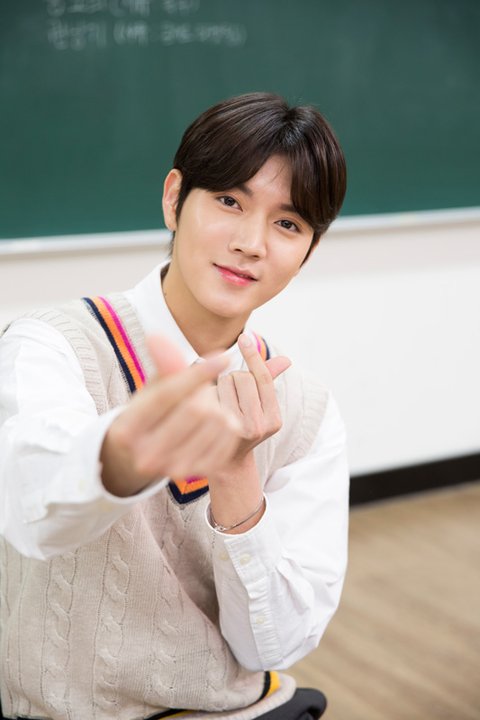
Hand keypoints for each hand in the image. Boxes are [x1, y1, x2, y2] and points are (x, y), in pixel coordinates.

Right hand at [100, 335, 240, 496]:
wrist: (142, 459)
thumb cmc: (148, 416)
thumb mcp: (149, 391)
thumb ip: (160, 367)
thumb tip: (157, 336)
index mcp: (128, 430)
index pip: (168, 394)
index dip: (198, 372)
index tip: (224, 355)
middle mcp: (147, 456)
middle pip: (196, 409)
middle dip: (206, 390)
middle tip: (204, 389)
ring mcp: (173, 470)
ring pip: (217, 422)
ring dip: (220, 405)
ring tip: (208, 406)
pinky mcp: (197, 474)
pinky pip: (228, 439)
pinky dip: (229, 423)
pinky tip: (219, 420)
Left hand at [216, 333, 290, 465]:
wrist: (225, 464)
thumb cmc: (241, 426)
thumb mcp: (258, 407)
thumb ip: (268, 382)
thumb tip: (286, 360)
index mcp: (274, 418)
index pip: (263, 378)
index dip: (253, 356)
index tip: (244, 337)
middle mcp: (259, 426)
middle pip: (242, 377)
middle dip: (232, 377)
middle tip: (228, 391)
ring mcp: (237, 430)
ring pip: (225, 383)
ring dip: (219, 383)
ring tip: (218, 399)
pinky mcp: (215, 431)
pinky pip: (210, 395)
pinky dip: (206, 393)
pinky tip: (204, 404)